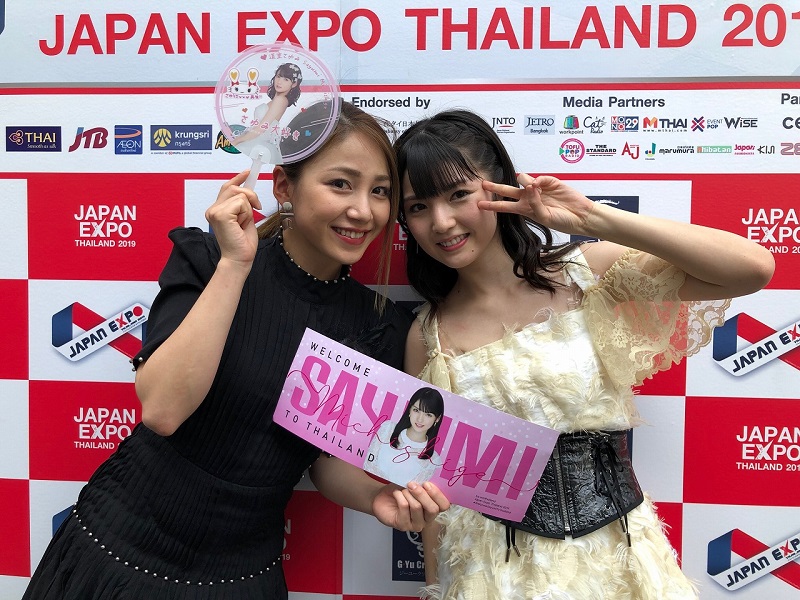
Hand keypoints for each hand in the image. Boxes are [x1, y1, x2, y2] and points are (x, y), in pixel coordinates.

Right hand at [204, 171, 262, 266]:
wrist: (240, 259)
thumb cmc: (242, 243)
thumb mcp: (245, 218)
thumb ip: (242, 204)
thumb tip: (248, 191)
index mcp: (217, 210)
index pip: (226, 188)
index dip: (237, 179)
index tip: (247, 173)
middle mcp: (212, 209)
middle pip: (233, 188)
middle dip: (250, 195)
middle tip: (256, 208)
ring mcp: (214, 211)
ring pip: (239, 195)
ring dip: (248, 208)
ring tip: (244, 222)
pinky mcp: (220, 214)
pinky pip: (241, 203)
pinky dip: (247, 213)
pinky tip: (242, 224)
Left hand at [372, 481, 449, 531]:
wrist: (382, 498)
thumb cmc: (401, 491)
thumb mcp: (414, 485)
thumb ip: (423, 484)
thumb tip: (428, 477)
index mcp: (433, 508)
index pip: (444, 505)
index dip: (437, 494)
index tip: (427, 483)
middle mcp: (427, 519)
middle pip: (433, 509)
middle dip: (422, 494)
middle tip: (412, 484)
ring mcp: (416, 524)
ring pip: (417, 507)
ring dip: (408, 494)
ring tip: (402, 489)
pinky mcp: (403, 526)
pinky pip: (404, 507)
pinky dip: (399, 496)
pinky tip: (396, 493)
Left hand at [479, 173, 596, 235]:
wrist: (581, 216)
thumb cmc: (563, 221)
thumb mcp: (545, 217)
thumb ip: (534, 203)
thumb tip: (529, 185)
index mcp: (526, 210)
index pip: (506, 206)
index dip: (493, 205)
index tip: (480, 205)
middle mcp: (530, 198)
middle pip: (509, 190)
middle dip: (496, 187)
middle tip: (483, 183)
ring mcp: (540, 190)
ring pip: (523, 180)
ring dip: (524, 182)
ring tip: (532, 188)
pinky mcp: (551, 182)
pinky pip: (539, 178)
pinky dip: (537, 180)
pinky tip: (539, 186)